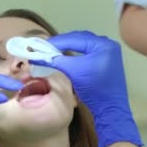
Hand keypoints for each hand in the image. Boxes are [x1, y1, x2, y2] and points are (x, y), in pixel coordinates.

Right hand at [30, 31, 141, 146]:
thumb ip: (56, 60)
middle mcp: (107, 44)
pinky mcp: (106, 60)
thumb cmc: (94, 89)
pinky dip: (75, 52)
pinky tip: (66, 54)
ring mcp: (108, 52)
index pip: (75, 38)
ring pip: (83, 44)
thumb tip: (38, 55)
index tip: (40, 45)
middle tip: (45, 47)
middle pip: (80, 39)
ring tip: (53, 50)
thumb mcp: (73, 72)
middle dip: (62, 43)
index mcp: (102, 45)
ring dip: (68, 46)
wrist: (109, 107)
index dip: (57, 42)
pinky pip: (87, 51)